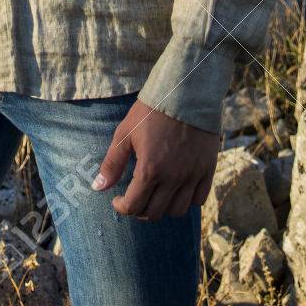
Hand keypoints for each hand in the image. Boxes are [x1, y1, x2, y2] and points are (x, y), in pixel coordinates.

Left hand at [91, 99, 218, 221]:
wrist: (185, 92)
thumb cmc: (152, 111)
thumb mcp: (126, 132)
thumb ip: (112, 163)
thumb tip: (98, 187)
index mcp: (150, 169)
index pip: (133, 206)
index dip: (121, 207)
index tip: (117, 199)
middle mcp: (172, 178)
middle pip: (154, 213)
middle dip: (139, 210)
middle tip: (135, 197)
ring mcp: (192, 175)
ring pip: (177, 211)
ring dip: (163, 208)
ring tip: (155, 194)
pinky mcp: (207, 170)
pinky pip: (198, 199)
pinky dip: (186, 200)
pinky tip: (176, 188)